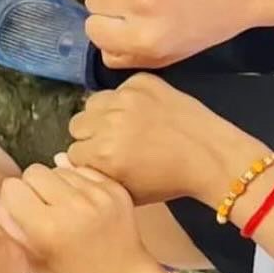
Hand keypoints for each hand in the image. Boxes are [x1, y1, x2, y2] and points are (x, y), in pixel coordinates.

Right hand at [0, 165, 162, 272]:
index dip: (13, 199)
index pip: (12, 187)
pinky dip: (78, 183)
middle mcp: (71, 207)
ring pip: (58, 168)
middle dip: (33, 187)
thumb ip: (11, 228)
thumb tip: (3, 199)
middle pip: (33, 171)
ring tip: (65, 209)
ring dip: (56, 184)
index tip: (21, 211)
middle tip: (42, 208)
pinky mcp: (114, 189)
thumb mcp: (33, 263)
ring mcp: (96, 195)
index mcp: (46, 229)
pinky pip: (82, 171)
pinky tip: (83, 205)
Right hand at [66, 74, 264, 205]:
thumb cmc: (169, 181)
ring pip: (94, 102)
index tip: (104, 160)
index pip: (74, 150)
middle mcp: (108, 122)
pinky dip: (127, 99)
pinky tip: (145, 112)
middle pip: (78, 124)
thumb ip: (93, 177)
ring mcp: (125, 97)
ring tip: (126, 125)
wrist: (211, 155)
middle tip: (113, 141)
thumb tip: (62, 158)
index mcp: (103, 154)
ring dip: (104, 114)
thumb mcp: (128, 192)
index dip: (89, 157)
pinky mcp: (141, 80)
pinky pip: (119, 88)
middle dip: (90, 134)